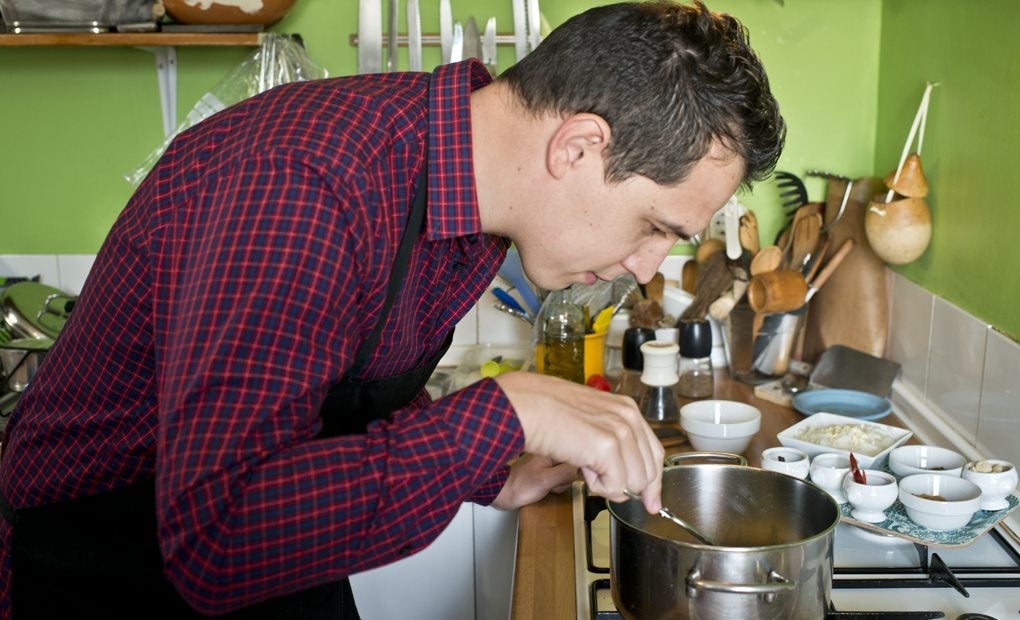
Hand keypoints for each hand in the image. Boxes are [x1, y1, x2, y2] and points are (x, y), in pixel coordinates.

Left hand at [490, 453, 578, 509]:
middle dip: (567, 477)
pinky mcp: (548, 468)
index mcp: (550, 448)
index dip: (579, 467)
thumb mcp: (546, 480)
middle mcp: (551, 450)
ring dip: (562, 482)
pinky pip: (562, 476)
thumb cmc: (520, 486)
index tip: (574, 476)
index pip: (577, 453)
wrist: (505, 493)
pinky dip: (557, 484)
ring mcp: (550, 460)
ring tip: (547, 485)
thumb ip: (567, 472)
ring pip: (570, 472)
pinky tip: (547, 486)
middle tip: (554, 482)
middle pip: (575, 463)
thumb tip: (585, 468)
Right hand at [493, 372, 663, 513]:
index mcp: (626, 409)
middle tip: (591, 469)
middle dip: (622, 484)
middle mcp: (628, 417)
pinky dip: (595, 486)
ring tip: (582, 461)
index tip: (650, 502)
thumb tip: (628, 479)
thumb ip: (612, 443)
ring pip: (634, 484)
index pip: (654, 454)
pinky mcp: (608, 446)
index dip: (653, 483)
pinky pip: (615, 487)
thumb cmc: (544, 412)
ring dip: (605, 484)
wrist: (524, 406)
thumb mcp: (588, 423)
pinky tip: (580, 464)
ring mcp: (620, 430)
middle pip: (648, 473)